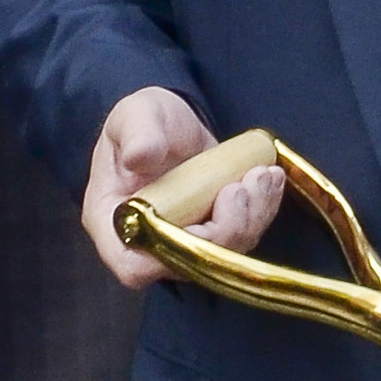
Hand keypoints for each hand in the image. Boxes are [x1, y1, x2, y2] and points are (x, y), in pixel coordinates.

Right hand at [80, 88, 283, 288]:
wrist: (171, 121)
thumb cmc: (143, 119)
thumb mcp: (136, 115)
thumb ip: (138, 135)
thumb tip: (139, 157)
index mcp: (111, 220)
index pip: (133, 265)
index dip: (173, 251)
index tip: (207, 211)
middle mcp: (146, 241)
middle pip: (188, 262)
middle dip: (228, 228)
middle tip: (246, 184)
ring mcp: (183, 238)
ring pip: (224, 253)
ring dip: (253, 217)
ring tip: (262, 175)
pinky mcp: (213, 230)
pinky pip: (243, 234)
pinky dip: (262, 209)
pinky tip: (269, 177)